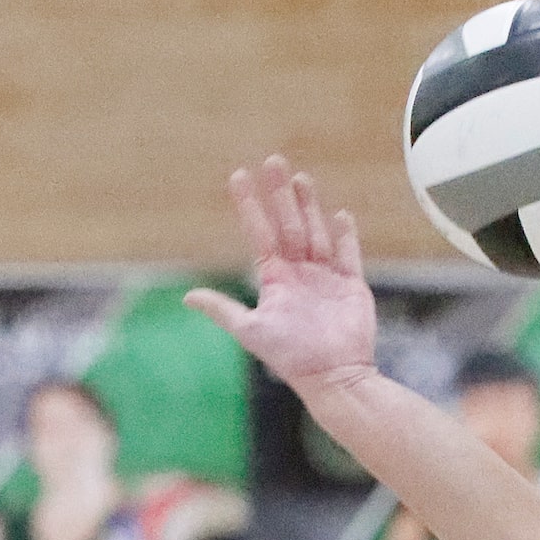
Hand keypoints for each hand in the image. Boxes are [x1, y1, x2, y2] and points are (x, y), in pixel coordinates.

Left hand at [184, 156, 375, 393]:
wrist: (334, 377)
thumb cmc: (292, 358)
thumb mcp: (251, 330)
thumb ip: (222, 310)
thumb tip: (187, 297)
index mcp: (275, 280)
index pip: (260, 234)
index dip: (249, 206)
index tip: (238, 177)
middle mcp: (300, 275)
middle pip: (289, 226)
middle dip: (280, 195)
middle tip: (273, 162)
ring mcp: (326, 279)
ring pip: (316, 234)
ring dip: (309, 207)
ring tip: (301, 178)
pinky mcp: (352, 287)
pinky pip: (349, 255)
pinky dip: (346, 236)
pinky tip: (340, 215)